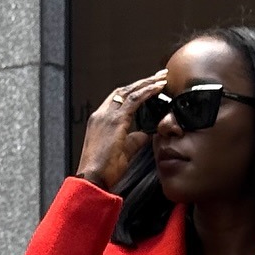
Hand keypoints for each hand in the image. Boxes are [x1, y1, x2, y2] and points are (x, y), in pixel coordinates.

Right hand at [75, 70, 168, 192]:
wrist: (93, 178)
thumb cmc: (104, 170)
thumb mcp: (123, 152)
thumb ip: (134, 141)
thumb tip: (145, 134)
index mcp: (100, 120)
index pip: (118, 99)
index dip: (134, 91)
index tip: (148, 87)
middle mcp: (101, 114)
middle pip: (124, 91)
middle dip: (142, 82)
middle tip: (159, 76)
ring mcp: (106, 116)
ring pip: (129, 92)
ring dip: (147, 83)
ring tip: (162, 78)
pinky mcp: (115, 121)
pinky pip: (134, 101)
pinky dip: (147, 92)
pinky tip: (158, 88)